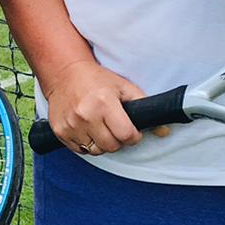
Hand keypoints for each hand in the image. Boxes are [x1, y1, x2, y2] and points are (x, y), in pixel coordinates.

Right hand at [43, 58, 168, 154]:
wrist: (65, 74)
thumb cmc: (96, 79)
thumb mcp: (124, 87)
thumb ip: (144, 107)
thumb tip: (164, 131)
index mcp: (104, 103)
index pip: (126, 135)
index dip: (133, 136)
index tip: (130, 131)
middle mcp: (86, 115)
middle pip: (111, 147)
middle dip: (117, 140)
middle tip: (114, 127)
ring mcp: (71, 125)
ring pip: (95, 151)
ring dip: (101, 143)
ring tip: (99, 127)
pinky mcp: (60, 131)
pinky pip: (80, 150)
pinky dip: (86, 144)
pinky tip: (86, 128)